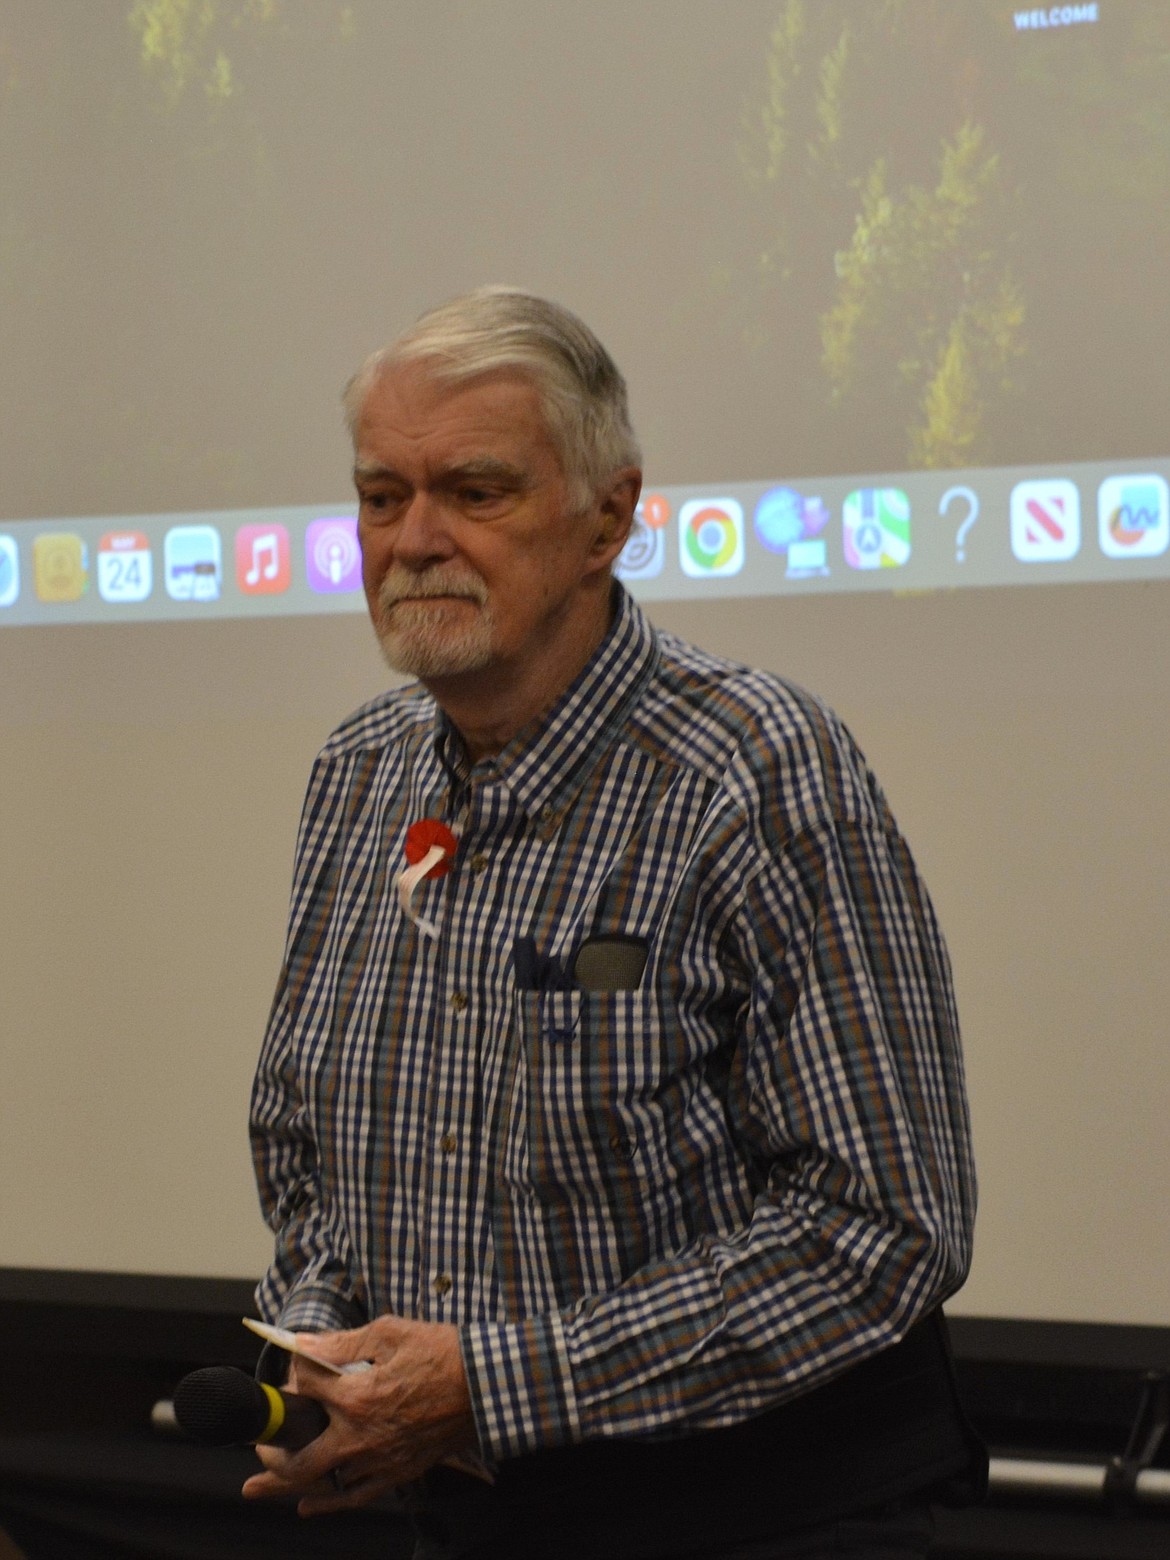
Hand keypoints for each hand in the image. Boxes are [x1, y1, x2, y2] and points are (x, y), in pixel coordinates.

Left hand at [241, 1314, 476, 1515]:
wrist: (487, 1387)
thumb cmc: (443, 1354)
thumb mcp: (390, 1333)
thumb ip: (342, 1343)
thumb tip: (304, 1344)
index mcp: (356, 1396)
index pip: (305, 1386)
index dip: (296, 1372)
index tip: (299, 1364)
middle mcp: (360, 1437)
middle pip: (298, 1457)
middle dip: (270, 1451)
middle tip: (259, 1444)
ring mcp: (378, 1461)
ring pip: (320, 1484)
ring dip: (286, 1484)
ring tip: (258, 1486)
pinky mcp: (396, 1474)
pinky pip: (354, 1497)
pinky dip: (327, 1503)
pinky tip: (307, 1505)